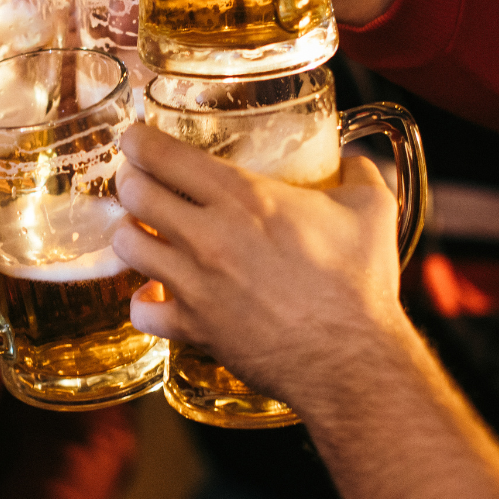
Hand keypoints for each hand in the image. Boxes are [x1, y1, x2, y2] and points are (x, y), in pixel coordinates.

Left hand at [111, 124, 403, 410]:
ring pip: (126, 246)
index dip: (139, 142)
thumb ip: (359, 170)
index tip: (135, 139)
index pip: (164, 155)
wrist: (353, 359)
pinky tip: (155, 295)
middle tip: (136, 181)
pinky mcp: (193, 327)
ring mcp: (195, 284)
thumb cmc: (361, 283)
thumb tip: (354, 155)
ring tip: (141, 231)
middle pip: (134, 194)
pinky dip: (142, 302)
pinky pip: (140, 311)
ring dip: (129, 234)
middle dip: (129, 182)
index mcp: (244, 197)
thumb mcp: (371, 209)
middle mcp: (208, 235)